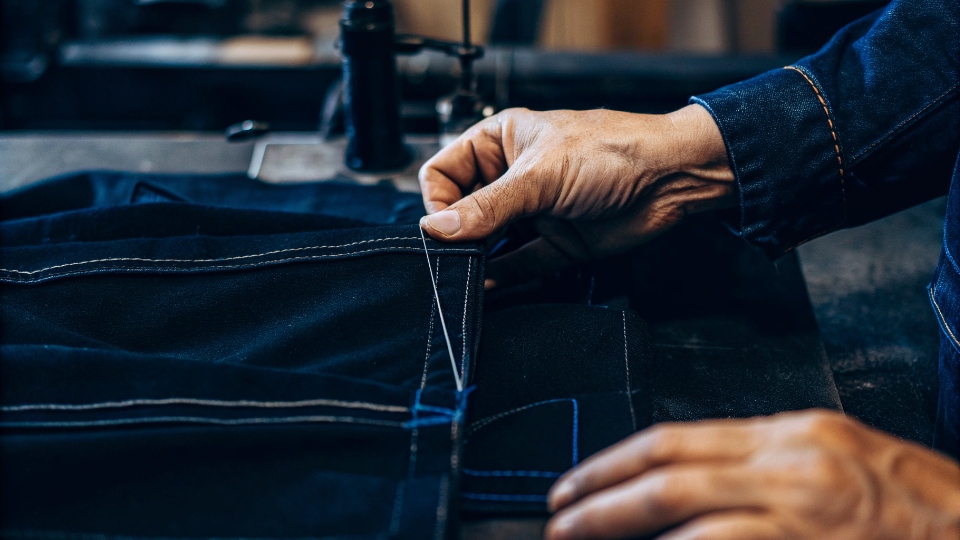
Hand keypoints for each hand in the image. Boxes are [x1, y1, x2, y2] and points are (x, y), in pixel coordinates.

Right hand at [418, 105, 735, 286]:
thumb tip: (439, 228)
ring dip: (476, 258)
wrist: (672, 178)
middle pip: (462, 209)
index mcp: (501, 142)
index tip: (444, 224)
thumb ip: (488, 206)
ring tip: (467, 273)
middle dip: (456, 233)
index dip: (438, 199)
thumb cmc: (614, 152)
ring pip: (488, 241)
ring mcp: (533, 212)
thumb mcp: (541, 175)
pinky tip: (487, 285)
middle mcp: (513, 177)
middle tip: (454, 253)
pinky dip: (501, 278)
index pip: (444, 171)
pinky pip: (518, 265)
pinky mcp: (555, 244)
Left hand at [545, 410, 959, 539]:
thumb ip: (767, 465)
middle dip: (600, 488)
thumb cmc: (921, 507)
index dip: (617, 458)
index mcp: (792, 434)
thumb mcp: (838, 460)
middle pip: (666, 468)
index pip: (678, 436)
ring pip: (681, 509)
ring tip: (577, 535)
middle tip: (559, 510)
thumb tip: (694, 479)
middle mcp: (789, 464)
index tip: (581, 478)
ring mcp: (797, 509)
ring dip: (617, 523)